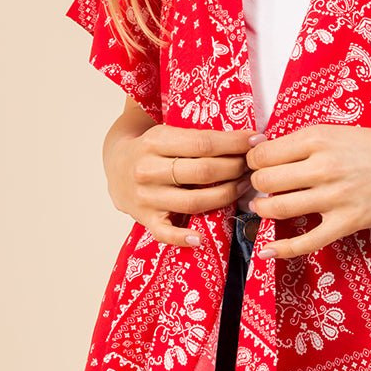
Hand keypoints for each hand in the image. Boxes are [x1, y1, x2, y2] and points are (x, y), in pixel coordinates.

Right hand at [104, 116, 263, 246]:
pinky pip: (166, 233)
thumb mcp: (167, 132)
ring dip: (226, 195)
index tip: (256, 141)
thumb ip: (198, 137)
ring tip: (244, 187)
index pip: (202, 143)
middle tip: (253, 166)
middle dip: (235, 168)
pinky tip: (201, 238)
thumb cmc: (151, 147)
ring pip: (194, 201)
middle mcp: (148, 169)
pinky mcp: (144, 218)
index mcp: (154, 141)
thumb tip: (246, 138)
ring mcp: (145, 197)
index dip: (234, 143)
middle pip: (203, 172)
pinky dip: (184, 237)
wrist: (115, 165)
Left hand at [244, 124, 370, 260]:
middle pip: (265, 180)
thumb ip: (308, 143)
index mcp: (318, 138)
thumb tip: (271, 153)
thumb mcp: (341, 132)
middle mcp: (322, 166)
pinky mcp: (348, 222)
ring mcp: (335, 196)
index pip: (263, 154)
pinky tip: (266, 251)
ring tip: (266, 208)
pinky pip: (305, 241)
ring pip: (278, 208)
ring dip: (264, 211)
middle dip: (257, 186)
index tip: (258, 166)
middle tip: (262, 188)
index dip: (254, 162)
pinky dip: (281, 249)